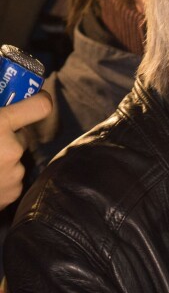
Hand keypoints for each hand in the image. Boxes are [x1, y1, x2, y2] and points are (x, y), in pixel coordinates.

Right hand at [0, 91, 51, 209]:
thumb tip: (0, 109)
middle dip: (8, 136)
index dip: (38, 100)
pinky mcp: (12, 194)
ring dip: (2, 159)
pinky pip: (11, 179)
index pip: (40, 106)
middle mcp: (13, 149)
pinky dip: (0, 179)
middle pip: (22, 136)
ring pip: (15, 159)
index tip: (35, 98)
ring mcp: (14, 174)